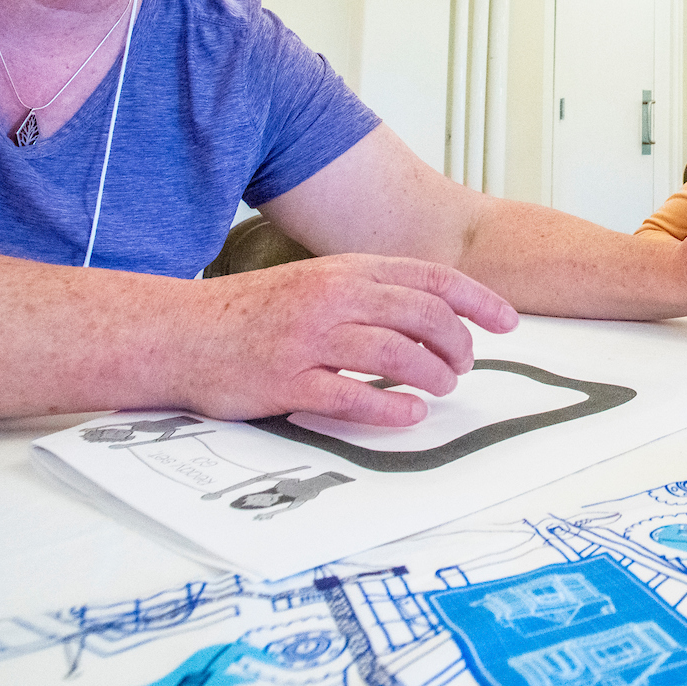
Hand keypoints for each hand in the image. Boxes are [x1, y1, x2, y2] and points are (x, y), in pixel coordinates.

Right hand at [174, 255, 519, 424]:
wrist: (178, 333)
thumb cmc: (251, 313)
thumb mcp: (314, 283)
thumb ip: (366, 292)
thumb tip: (430, 313)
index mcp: (344, 271)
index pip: (430, 278)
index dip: (477, 300)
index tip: (508, 321)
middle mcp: (332, 298)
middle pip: (423, 315)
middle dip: (457, 344)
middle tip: (464, 367)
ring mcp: (309, 339)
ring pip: (396, 354)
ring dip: (432, 375)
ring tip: (441, 389)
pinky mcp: (287, 381)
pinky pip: (352, 397)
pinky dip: (390, 409)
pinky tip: (408, 415)